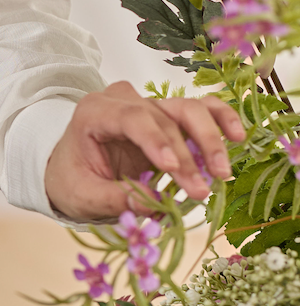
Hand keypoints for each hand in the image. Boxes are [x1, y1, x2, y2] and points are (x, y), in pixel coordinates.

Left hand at [44, 80, 243, 220]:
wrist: (68, 168)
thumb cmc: (72, 178)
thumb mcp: (82, 195)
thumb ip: (115, 198)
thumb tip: (152, 204)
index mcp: (95, 112)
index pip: (131, 118)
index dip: (156, 140)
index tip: (174, 169)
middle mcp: (123, 101)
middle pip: (164, 117)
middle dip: (187, 155)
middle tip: (201, 191)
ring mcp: (148, 105)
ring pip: (187, 109)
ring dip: (209, 139)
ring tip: (222, 172)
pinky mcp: (167, 116)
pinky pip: (198, 109)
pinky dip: (219, 119)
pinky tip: (237, 135)